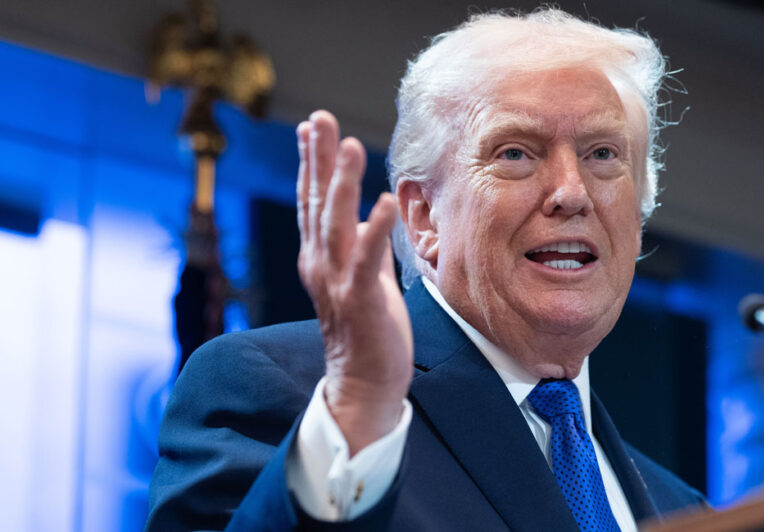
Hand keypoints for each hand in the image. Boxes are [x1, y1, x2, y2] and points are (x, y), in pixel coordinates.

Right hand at [296, 111, 412, 453]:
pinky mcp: (360, 300)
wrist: (364, 383)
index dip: (311, 163)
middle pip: (315, 203)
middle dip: (317, 159)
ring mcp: (337, 282)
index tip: (310, 126)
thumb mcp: (363, 277)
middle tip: (318, 118)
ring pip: (334, 224)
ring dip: (341, 184)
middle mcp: (320, 264)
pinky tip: (381, 200)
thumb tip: (365, 215)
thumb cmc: (368, 329)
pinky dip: (373, 229)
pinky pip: (365, 259)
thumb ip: (361, 245)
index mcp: (320, 257)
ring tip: (348, 146)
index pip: (311, 202)